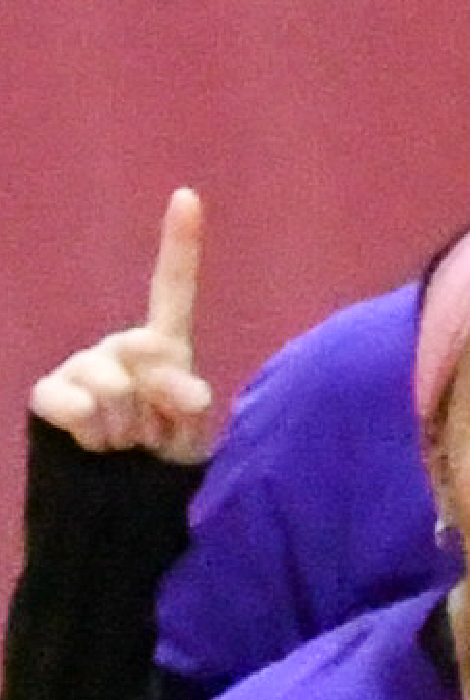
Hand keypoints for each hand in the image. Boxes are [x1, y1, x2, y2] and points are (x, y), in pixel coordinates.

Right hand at [29, 188, 215, 462]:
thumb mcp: (192, 433)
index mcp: (163, 346)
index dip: (180, 243)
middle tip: (154, 435)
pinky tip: (95, 441)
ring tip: (125, 443)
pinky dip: (89, 426)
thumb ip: (189, 401)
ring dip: (128, 426)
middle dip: (160, 402)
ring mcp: (81, 367)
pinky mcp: (49, 394)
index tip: (187, 195)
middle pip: (148, 353)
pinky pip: (70, 400)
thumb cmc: (161, 462)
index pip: (172, 289)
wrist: (121, 504)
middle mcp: (118, 347)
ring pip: (113, 386)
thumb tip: (183, 390)